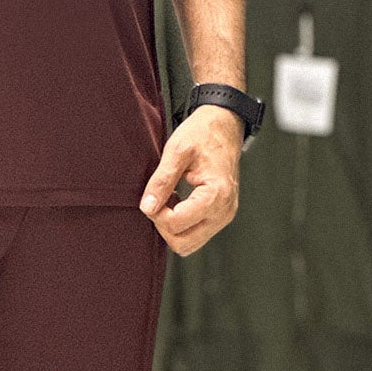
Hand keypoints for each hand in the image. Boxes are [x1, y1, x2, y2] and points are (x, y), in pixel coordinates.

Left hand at [139, 106, 242, 256]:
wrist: (224, 126)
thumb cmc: (204, 134)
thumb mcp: (177, 151)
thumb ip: (161, 180)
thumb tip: (147, 207)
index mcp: (216, 194)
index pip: (177, 224)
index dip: (157, 213)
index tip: (153, 195)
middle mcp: (224, 211)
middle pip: (183, 243)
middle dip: (164, 225)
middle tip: (158, 199)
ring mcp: (224, 216)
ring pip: (189, 244)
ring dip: (172, 227)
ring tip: (168, 200)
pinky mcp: (220, 216)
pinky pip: (196, 235)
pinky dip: (181, 225)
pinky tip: (177, 203)